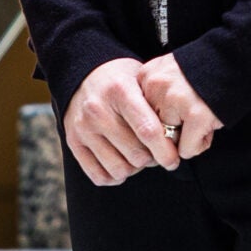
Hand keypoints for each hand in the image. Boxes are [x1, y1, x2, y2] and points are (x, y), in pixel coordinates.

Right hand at [64, 57, 181, 185]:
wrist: (83, 73)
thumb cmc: (121, 80)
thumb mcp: (141, 78)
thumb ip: (157, 104)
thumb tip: (178, 137)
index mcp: (120, 90)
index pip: (148, 130)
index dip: (165, 151)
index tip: (173, 160)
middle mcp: (98, 110)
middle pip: (136, 155)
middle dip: (152, 159)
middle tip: (156, 153)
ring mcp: (83, 128)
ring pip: (119, 169)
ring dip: (134, 169)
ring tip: (138, 156)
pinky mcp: (73, 142)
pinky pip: (99, 176)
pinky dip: (115, 176)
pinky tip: (122, 162)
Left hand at [138, 53, 221, 159]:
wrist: (233, 59)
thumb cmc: (202, 73)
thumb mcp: (168, 75)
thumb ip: (155, 98)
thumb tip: (150, 142)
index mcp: (146, 76)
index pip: (138, 116)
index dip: (158, 120)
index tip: (174, 113)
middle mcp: (156, 87)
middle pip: (151, 130)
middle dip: (172, 131)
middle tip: (189, 118)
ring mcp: (175, 100)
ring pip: (168, 143)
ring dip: (186, 139)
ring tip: (200, 121)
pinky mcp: (196, 115)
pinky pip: (186, 150)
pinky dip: (198, 145)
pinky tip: (208, 126)